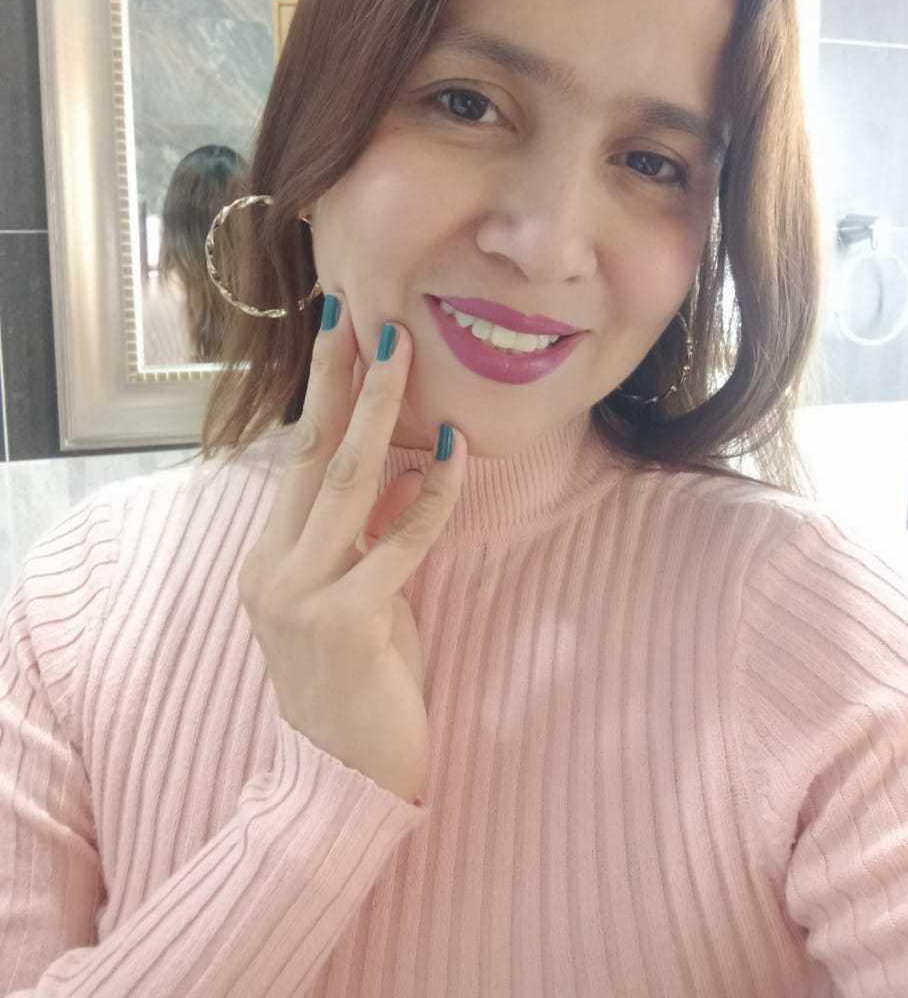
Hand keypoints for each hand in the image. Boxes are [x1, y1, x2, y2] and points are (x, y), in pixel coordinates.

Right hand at [237, 296, 465, 803]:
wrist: (341, 784)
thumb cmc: (359, 686)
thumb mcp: (357, 599)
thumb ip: (365, 539)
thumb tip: (398, 469)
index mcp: (270, 559)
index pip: (296, 460)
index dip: (319, 395)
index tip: (337, 333)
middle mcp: (274, 569)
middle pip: (310, 454)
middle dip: (339, 379)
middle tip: (360, 312)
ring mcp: (301, 597)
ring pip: (344, 482)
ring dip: (377, 410)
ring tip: (399, 351)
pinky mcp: (345, 624)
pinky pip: (396, 543)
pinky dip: (426, 496)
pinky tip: (450, 451)